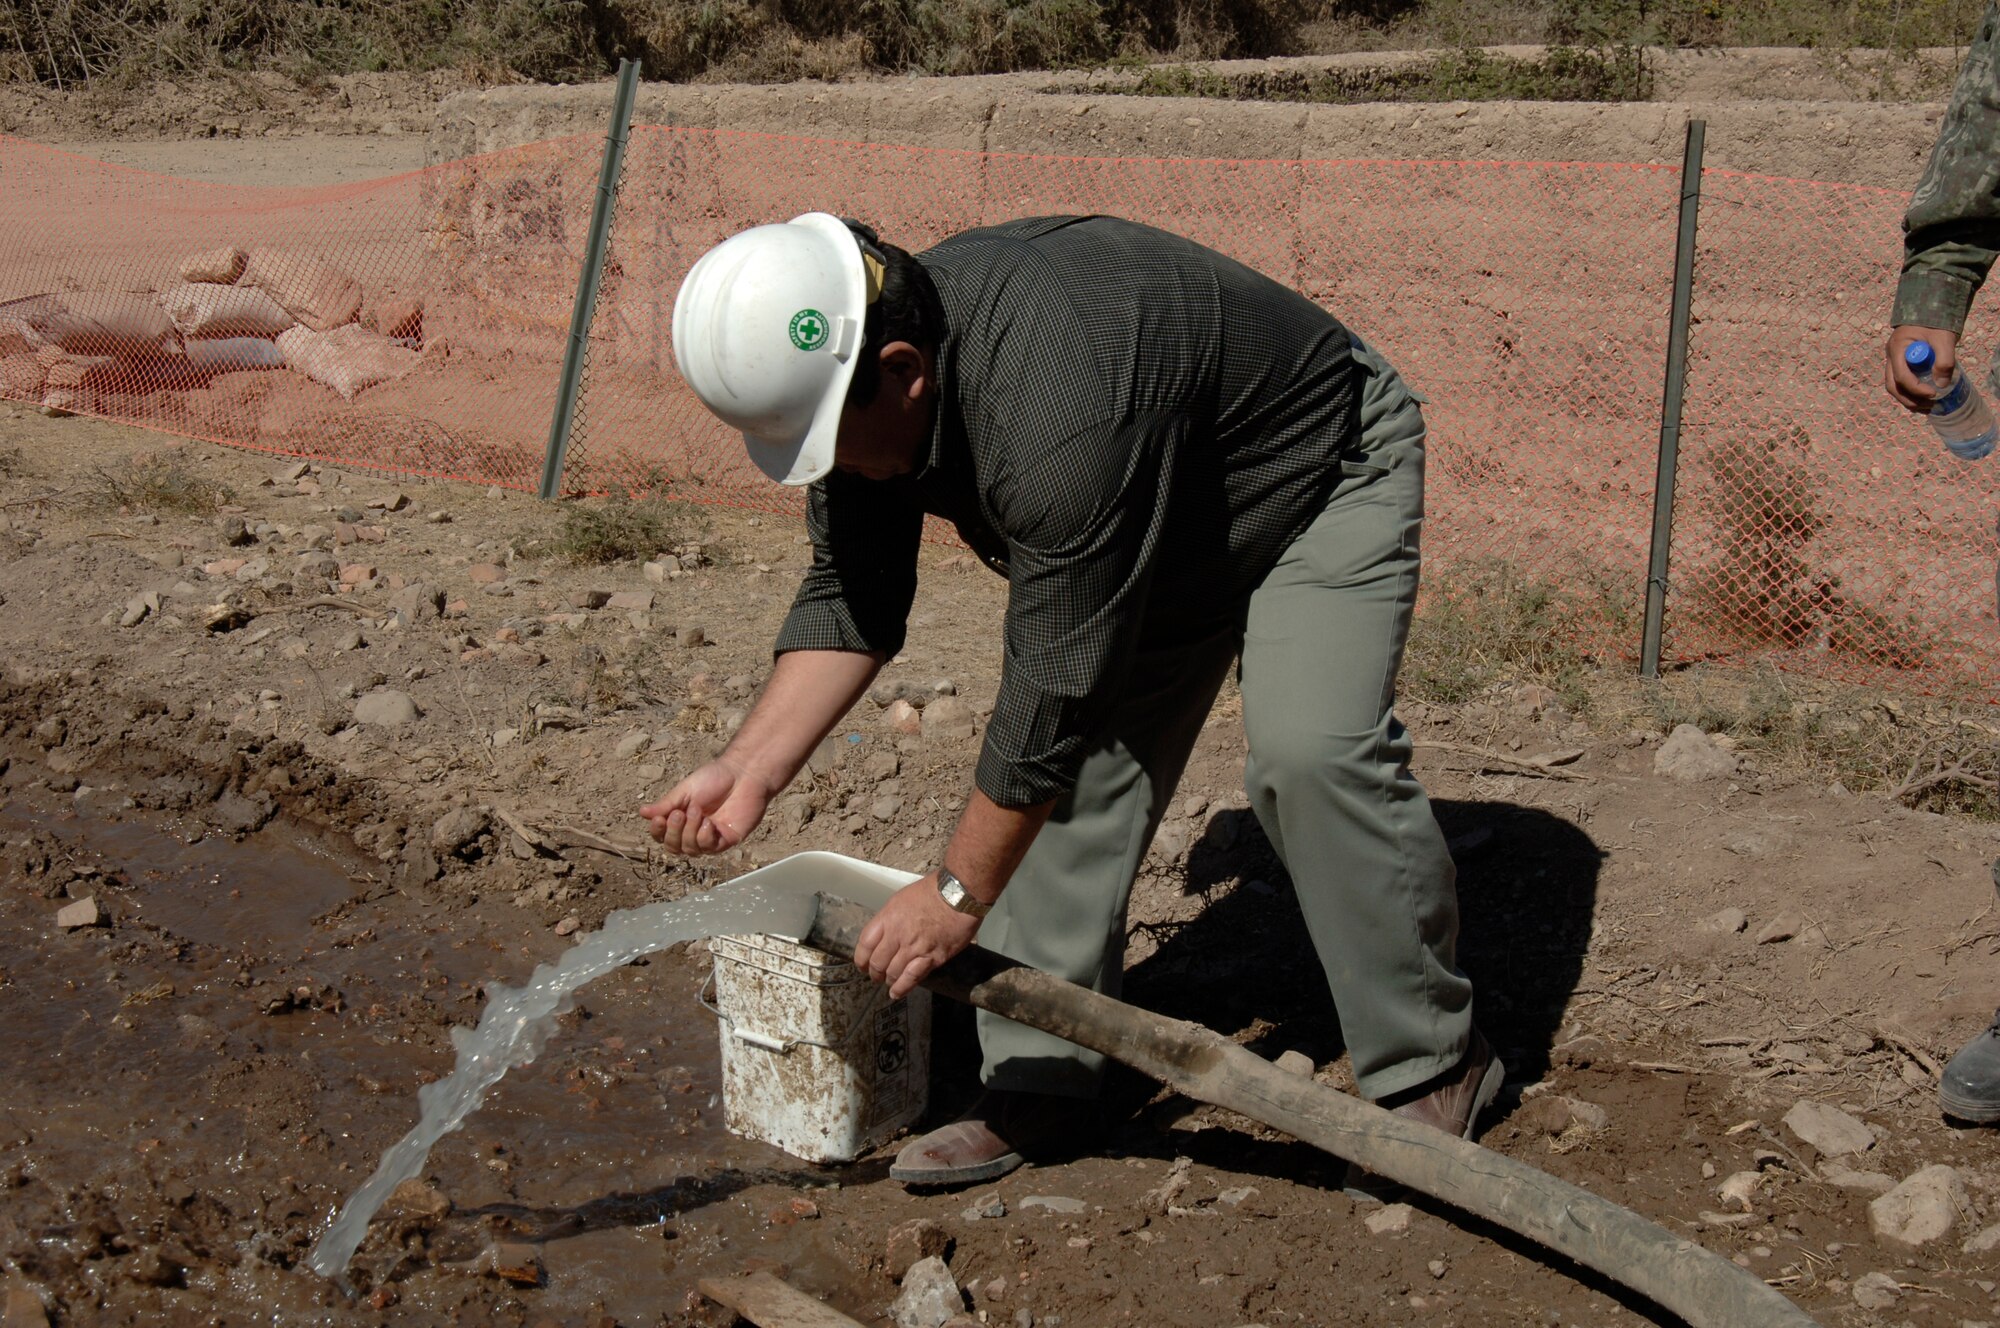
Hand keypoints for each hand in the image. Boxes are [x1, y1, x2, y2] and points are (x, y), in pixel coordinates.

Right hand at [639, 758, 771, 854]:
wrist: (743, 775)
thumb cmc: (715, 778)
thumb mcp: (685, 790)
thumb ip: (666, 804)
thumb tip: (642, 812)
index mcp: (681, 819)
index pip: (662, 835)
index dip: (657, 831)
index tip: (659, 819)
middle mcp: (693, 832)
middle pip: (673, 847)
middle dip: (673, 832)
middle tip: (679, 813)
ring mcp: (710, 838)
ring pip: (689, 850)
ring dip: (689, 832)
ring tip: (697, 811)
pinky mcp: (726, 841)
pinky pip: (708, 848)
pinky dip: (704, 837)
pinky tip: (709, 823)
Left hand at [853, 875, 981, 998]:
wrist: (959, 894)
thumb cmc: (932, 891)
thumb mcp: (902, 899)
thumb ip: (891, 918)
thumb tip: (886, 933)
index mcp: (888, 918)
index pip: (865, 944)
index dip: (861, 959)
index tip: (863, 965)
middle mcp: (897, 935)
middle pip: (878, 962)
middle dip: (875, 972)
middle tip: (877, 976)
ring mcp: (915, 948)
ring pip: (893, 972)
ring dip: (889, 980)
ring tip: (890, 983)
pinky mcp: (933, 958)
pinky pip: (912, 977)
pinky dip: (902, 988)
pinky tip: (896, 993)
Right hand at [1886, 324, 1957, 411]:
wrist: (1928, 309)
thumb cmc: (1934, 322)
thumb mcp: (1943, 339)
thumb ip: (1944, 361)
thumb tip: (1942, 384)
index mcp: (1897, 349)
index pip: (1902, 377)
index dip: (1916, 389)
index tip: (1934, 393)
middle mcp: (1891, 357)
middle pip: (1893, 386)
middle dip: (1909, 400)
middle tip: (1928, 406)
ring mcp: (1893, 360)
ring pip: (1894, 386)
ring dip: (1908, 399)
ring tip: (1926, 406)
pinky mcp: (1900, 362)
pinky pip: (1900, 382)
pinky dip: (1910, 392)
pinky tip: (1923, 397)